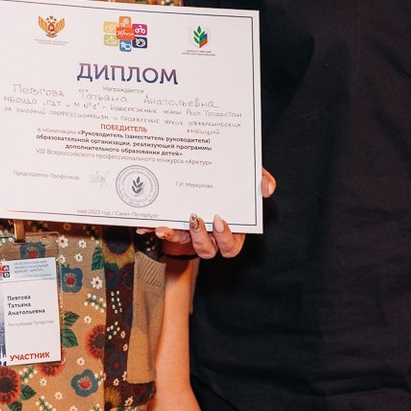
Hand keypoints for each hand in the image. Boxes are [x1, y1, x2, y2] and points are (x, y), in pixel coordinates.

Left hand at [151, 169, 274, 259]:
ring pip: (183, 243)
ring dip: (173, 236)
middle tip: (195, 219)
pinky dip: (153, 227)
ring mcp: (190, 228)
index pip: (231, 246)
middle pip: (207, 250)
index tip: (220, 220)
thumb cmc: (235, 174)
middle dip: (200, 239)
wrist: (210, 159)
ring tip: (163, 227)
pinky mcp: (173, 220)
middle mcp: (210, 233)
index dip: (226, 238)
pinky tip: (143, 223)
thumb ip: (260, 178)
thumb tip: (267, 189)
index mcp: (231, 228)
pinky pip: (164, 228)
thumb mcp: (249, 172)